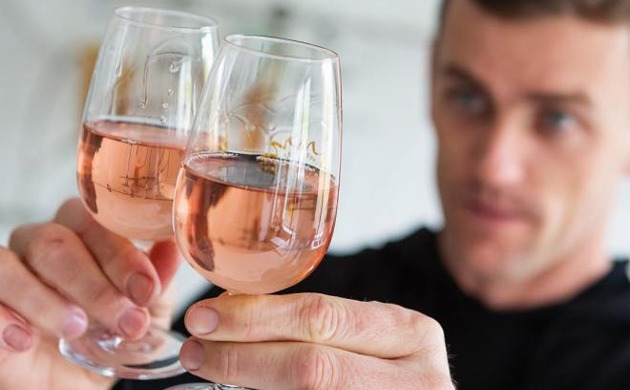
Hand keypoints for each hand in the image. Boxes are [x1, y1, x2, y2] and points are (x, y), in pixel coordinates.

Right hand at [0, 198, 180, 389]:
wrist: (74, 382)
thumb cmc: (110, 336)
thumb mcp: (145, 311)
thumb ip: (158, 278)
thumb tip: (176, 245)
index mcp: (83, 234)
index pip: (95, 222)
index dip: (121, 254)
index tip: (145, 290)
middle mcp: (40, 243)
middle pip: (56, 242)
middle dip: (95, 284)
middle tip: (126, 320)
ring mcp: (7, 271)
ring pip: (11, 264)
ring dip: (47, 299)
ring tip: (77, 329)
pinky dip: (3, 318)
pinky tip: (25, 341)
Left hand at [180, 293, 453, 389]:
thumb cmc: (379, 376)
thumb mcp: (367, 342)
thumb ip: (319, 328)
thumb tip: (233, 309)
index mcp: (412, 335)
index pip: (323, 318)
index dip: (256, 317)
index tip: (206, 315)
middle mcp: (420, 379)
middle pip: (313, 367)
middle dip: (242, 355)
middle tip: (196, 346)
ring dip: (246, 381)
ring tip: (207, 366)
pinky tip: (241, 389)